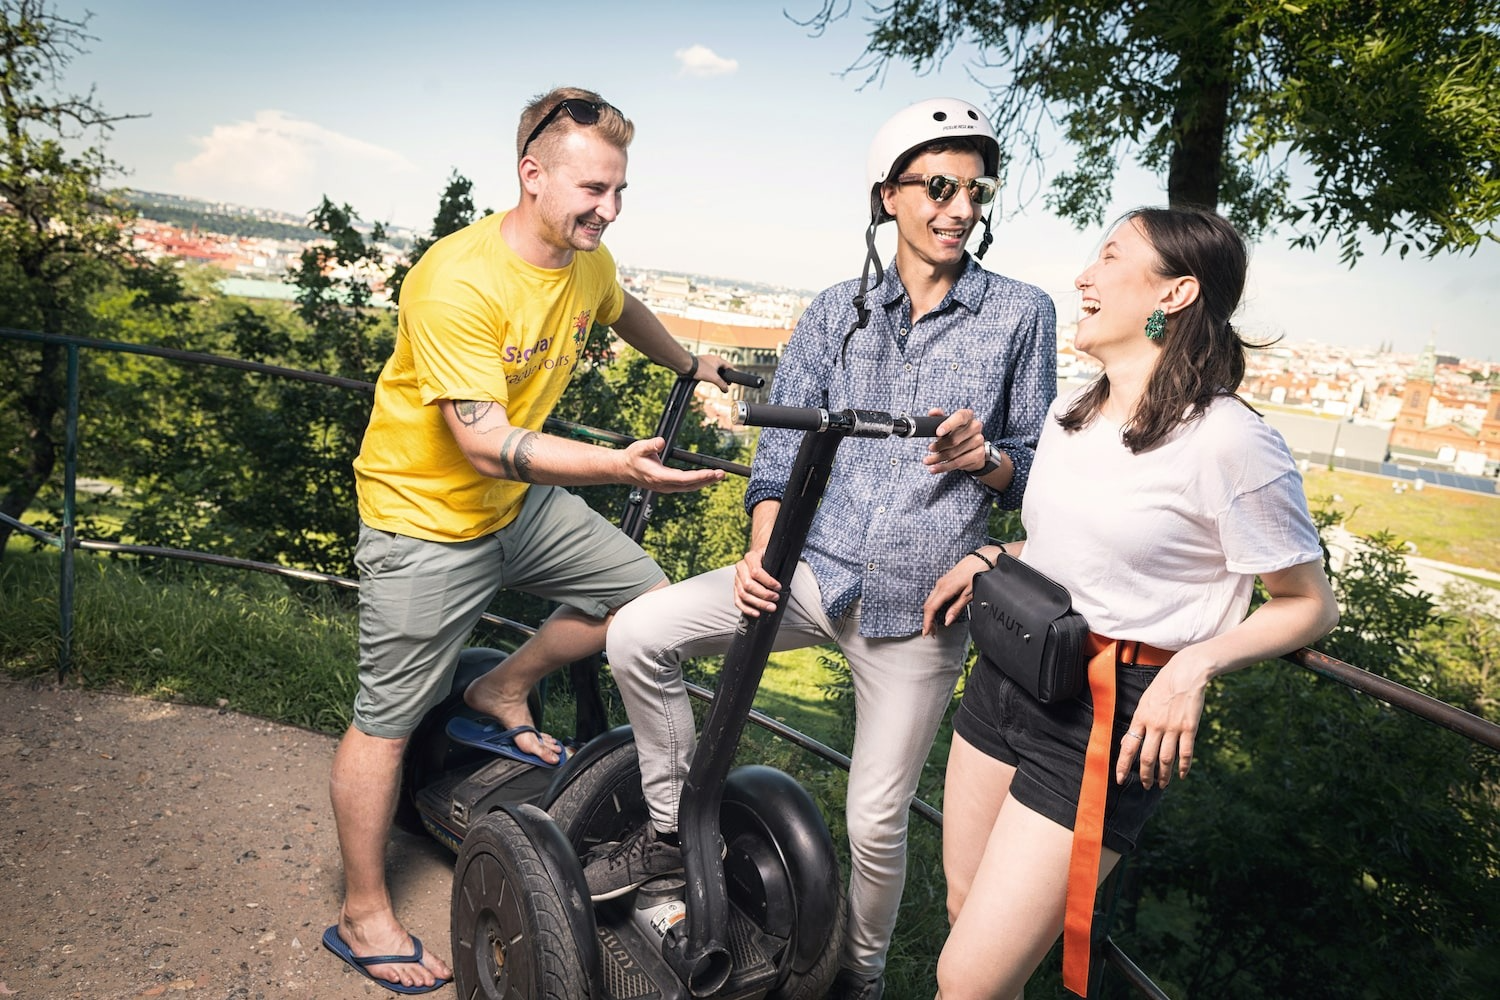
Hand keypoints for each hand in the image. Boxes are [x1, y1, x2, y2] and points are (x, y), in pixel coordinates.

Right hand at [621, 437, 725, 492]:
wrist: (623, 469)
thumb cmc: (632, 458)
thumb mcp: (639, 448)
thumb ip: (651, 445)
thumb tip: (661, 441)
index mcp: (659, 477)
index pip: (683, 478)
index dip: (698, 476)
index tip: (711, 472)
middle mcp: (664, 485)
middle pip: (690, 485)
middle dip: (707, 480)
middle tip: (721, 474)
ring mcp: (666, 487)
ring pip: (689, 487)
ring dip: (705, 482)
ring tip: (718, 476)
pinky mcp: (668, 486)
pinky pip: (686, 486)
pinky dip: (698, 482)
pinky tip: (706, 478)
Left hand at [692, 352, 733, 390]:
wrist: (687, 365)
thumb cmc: (700, 369)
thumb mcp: (714, 378)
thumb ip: (721, 384)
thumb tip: (726, 390)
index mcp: (718, 359)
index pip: (729, 366)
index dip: (731, 374)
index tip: (730, 381)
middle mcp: (713, 358)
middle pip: (722, 367)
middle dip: (723, 375)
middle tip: (723, 383)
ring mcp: (706, 360)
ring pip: (714, 368)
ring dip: (715, 375)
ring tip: (715, 381)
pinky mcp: (700, 362)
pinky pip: (707, 368)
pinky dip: (708, 373)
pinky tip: (706, 378)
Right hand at [732, 547, 780, 616]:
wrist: (758, 554)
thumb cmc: (767, 555)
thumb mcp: (773, 554)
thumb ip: (776, 563)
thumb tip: (784, 576)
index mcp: (750, 558)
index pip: (756, 572)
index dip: (768, 581)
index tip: (778, 587)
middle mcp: (741, 567)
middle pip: (748, 585)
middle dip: (764, 595)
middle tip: (775, 598)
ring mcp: (737, 578)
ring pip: (743, 594)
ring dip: (758, 603)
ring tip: (770, 607)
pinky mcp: (736, 587)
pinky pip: (738, 600)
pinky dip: (747, 609)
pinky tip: (756, 613)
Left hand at [922, 407, 986, 474]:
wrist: (972, 449)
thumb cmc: (957, 434)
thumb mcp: (947, 426)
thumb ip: (939, 418)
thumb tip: (933, 412)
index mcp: (967, 416)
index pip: (959, 417)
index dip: (948, 425)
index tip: (938, 433)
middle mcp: (975, 426)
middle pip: (954, 439)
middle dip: (939, 446)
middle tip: (930, 448)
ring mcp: (979, 440)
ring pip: (954, 453)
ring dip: (939, 458)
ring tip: (928, 461)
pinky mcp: (979, 454)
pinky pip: (958, 462)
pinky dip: (944, 466)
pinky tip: (935, 468)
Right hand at [922, 553, 986, 634]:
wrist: (982, 558)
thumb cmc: (978, 574)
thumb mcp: (969, 594)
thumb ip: (956, 608)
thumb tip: (947, 621)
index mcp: (945, 589)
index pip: (931, 608)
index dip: (927, 622)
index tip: (926, 632)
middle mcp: (940, 585)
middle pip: (927, 605)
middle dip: (927, 620)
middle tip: (930, 633)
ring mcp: (941, 582)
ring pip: (930, 600)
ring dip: (930, 614)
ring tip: (934, 626)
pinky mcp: (944, 581)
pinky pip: (934, 596)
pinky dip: (933, 606)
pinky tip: (938, 613)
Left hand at [1115, 650, 1212, 788]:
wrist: (1185, 673)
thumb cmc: (1163, 686)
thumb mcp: (1144, 702)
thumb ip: (1138, 723)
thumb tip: (1128, 742)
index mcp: (1140, 718)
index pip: (1128, 747)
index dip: (1123, 765)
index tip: (1119, 779)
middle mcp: (1155, 725)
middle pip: (1147, 757)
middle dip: (1145, 775)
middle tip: (1146, 786)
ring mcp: (1173, 727)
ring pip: (1166, 759)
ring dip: (1164, 775)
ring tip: (1162, 784)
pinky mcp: (1189, 728)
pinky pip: (1185, 752)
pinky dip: (1183, 766)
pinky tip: (1181, 774)